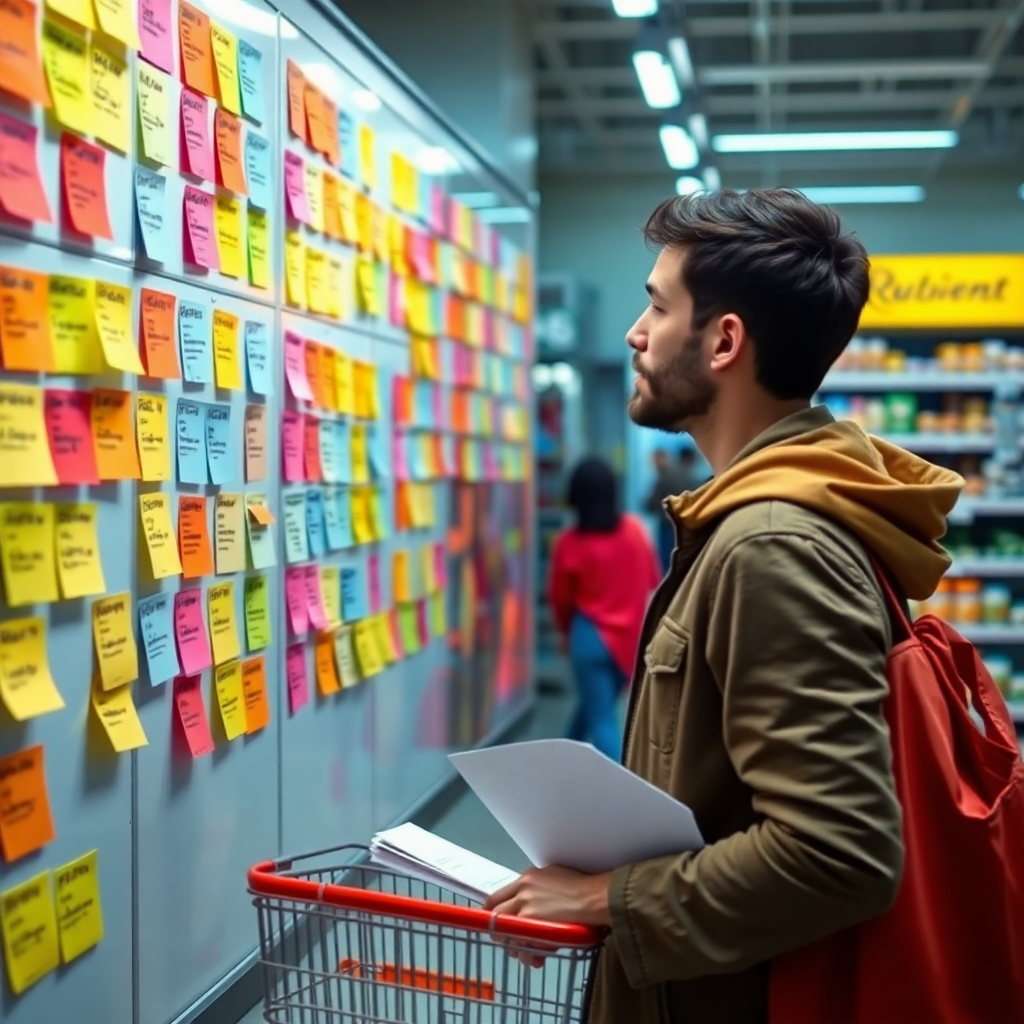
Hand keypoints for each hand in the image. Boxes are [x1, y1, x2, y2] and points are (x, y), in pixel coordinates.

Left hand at [484, 867, 611, 968]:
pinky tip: (538, 958)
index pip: (499, 895)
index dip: (497, 912)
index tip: (501, 923)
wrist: (595, 899)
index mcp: (527, 877)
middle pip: (494, 913)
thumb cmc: (584, 888)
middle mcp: (521, 890)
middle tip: (510, 941)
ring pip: (504, 931)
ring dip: (513, 946)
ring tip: (527, 955)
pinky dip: (526, 954)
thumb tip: (535, 902)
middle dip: (500, 930)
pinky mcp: (531, 925)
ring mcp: (524, 907)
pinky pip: (519, 945)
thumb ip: (539, 888)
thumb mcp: (556, 877)